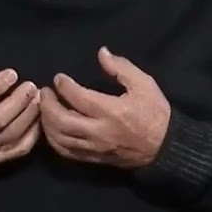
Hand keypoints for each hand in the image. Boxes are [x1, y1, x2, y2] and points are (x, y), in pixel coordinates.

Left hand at [39, 47, 170, 168]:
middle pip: (62, 121)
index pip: (78, 98)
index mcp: (112, 111)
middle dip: (48, 105)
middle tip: (45, 93)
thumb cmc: (154, 113)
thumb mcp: (144, 84)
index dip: (64, 86)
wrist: (165, 147)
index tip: (59, 78)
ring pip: (60, 138)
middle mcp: (99, 131)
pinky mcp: (94, 158)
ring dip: (47, 123)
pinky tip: (52, 129)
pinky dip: (54, 140)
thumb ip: (121, 68)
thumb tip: (101, 53)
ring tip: (45, 109)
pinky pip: (67, 152)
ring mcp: (95, 148)